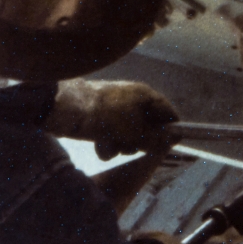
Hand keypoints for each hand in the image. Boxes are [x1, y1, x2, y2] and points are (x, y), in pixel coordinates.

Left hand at [50, 79, 178, 159]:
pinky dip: (107, 144)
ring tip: (111, 145)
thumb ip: (157, 139)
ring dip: (121, 145)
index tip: (169, 146)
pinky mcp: (100, 118)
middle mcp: (132, 100)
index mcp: (145, 95)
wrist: (68, 110)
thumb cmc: (106, 117)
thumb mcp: (136, 132)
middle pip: (147, 127)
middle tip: (132, 147)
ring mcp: (115, 109)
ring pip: (128, 135)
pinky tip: (99, 145)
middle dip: (140, 142)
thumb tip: (175, 138)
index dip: (170, 130)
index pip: (167, 112)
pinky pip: (112, 135)